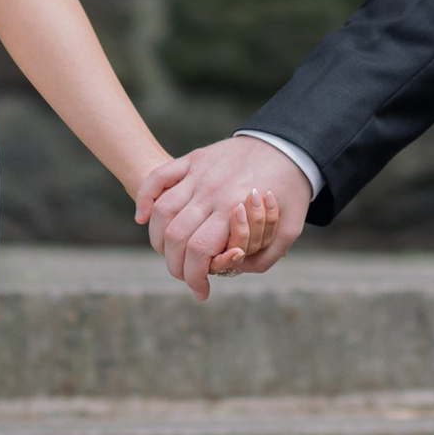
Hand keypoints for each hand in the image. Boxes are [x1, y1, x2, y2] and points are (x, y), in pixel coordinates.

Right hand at [135, 138, 309, 298]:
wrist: (289, 143)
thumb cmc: (290, 187)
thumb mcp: (291, 227)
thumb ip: (267, 255)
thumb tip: (238, 269)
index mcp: (233, 207)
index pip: (199, 251)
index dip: (194, 277)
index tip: (201, 291)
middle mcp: (210, 191)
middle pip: (175, 236)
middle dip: (176, 266)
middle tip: (188, 277)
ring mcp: (198, 173)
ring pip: (161, 211)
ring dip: (158, 240)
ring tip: (171, 255)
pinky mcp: (192, 159)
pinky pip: (158, 177)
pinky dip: (144, 198)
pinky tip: (142, 218)